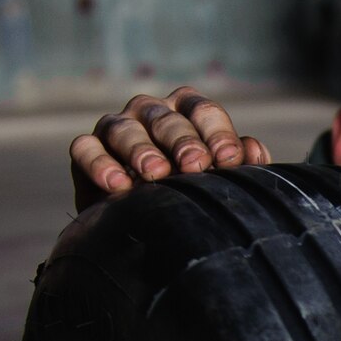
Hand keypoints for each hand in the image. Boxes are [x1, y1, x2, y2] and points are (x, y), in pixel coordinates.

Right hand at [69, 88, 270, 210]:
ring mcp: (116, 127)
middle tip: (195, 165)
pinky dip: (99, 164)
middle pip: (165, 118)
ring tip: (155, 174)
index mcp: (186, 113)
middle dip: (182, 140)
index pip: (202, 111)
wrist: (144, 229)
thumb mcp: (214, 182)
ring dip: (140, 150)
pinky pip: (86, 149)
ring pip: (124, 128)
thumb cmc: (188, 194)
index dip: (217, 133)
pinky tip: (117, 186)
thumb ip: (237, 164)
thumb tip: (254, 150)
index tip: (228, 160)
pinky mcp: (87, 150)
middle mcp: (150, 113)